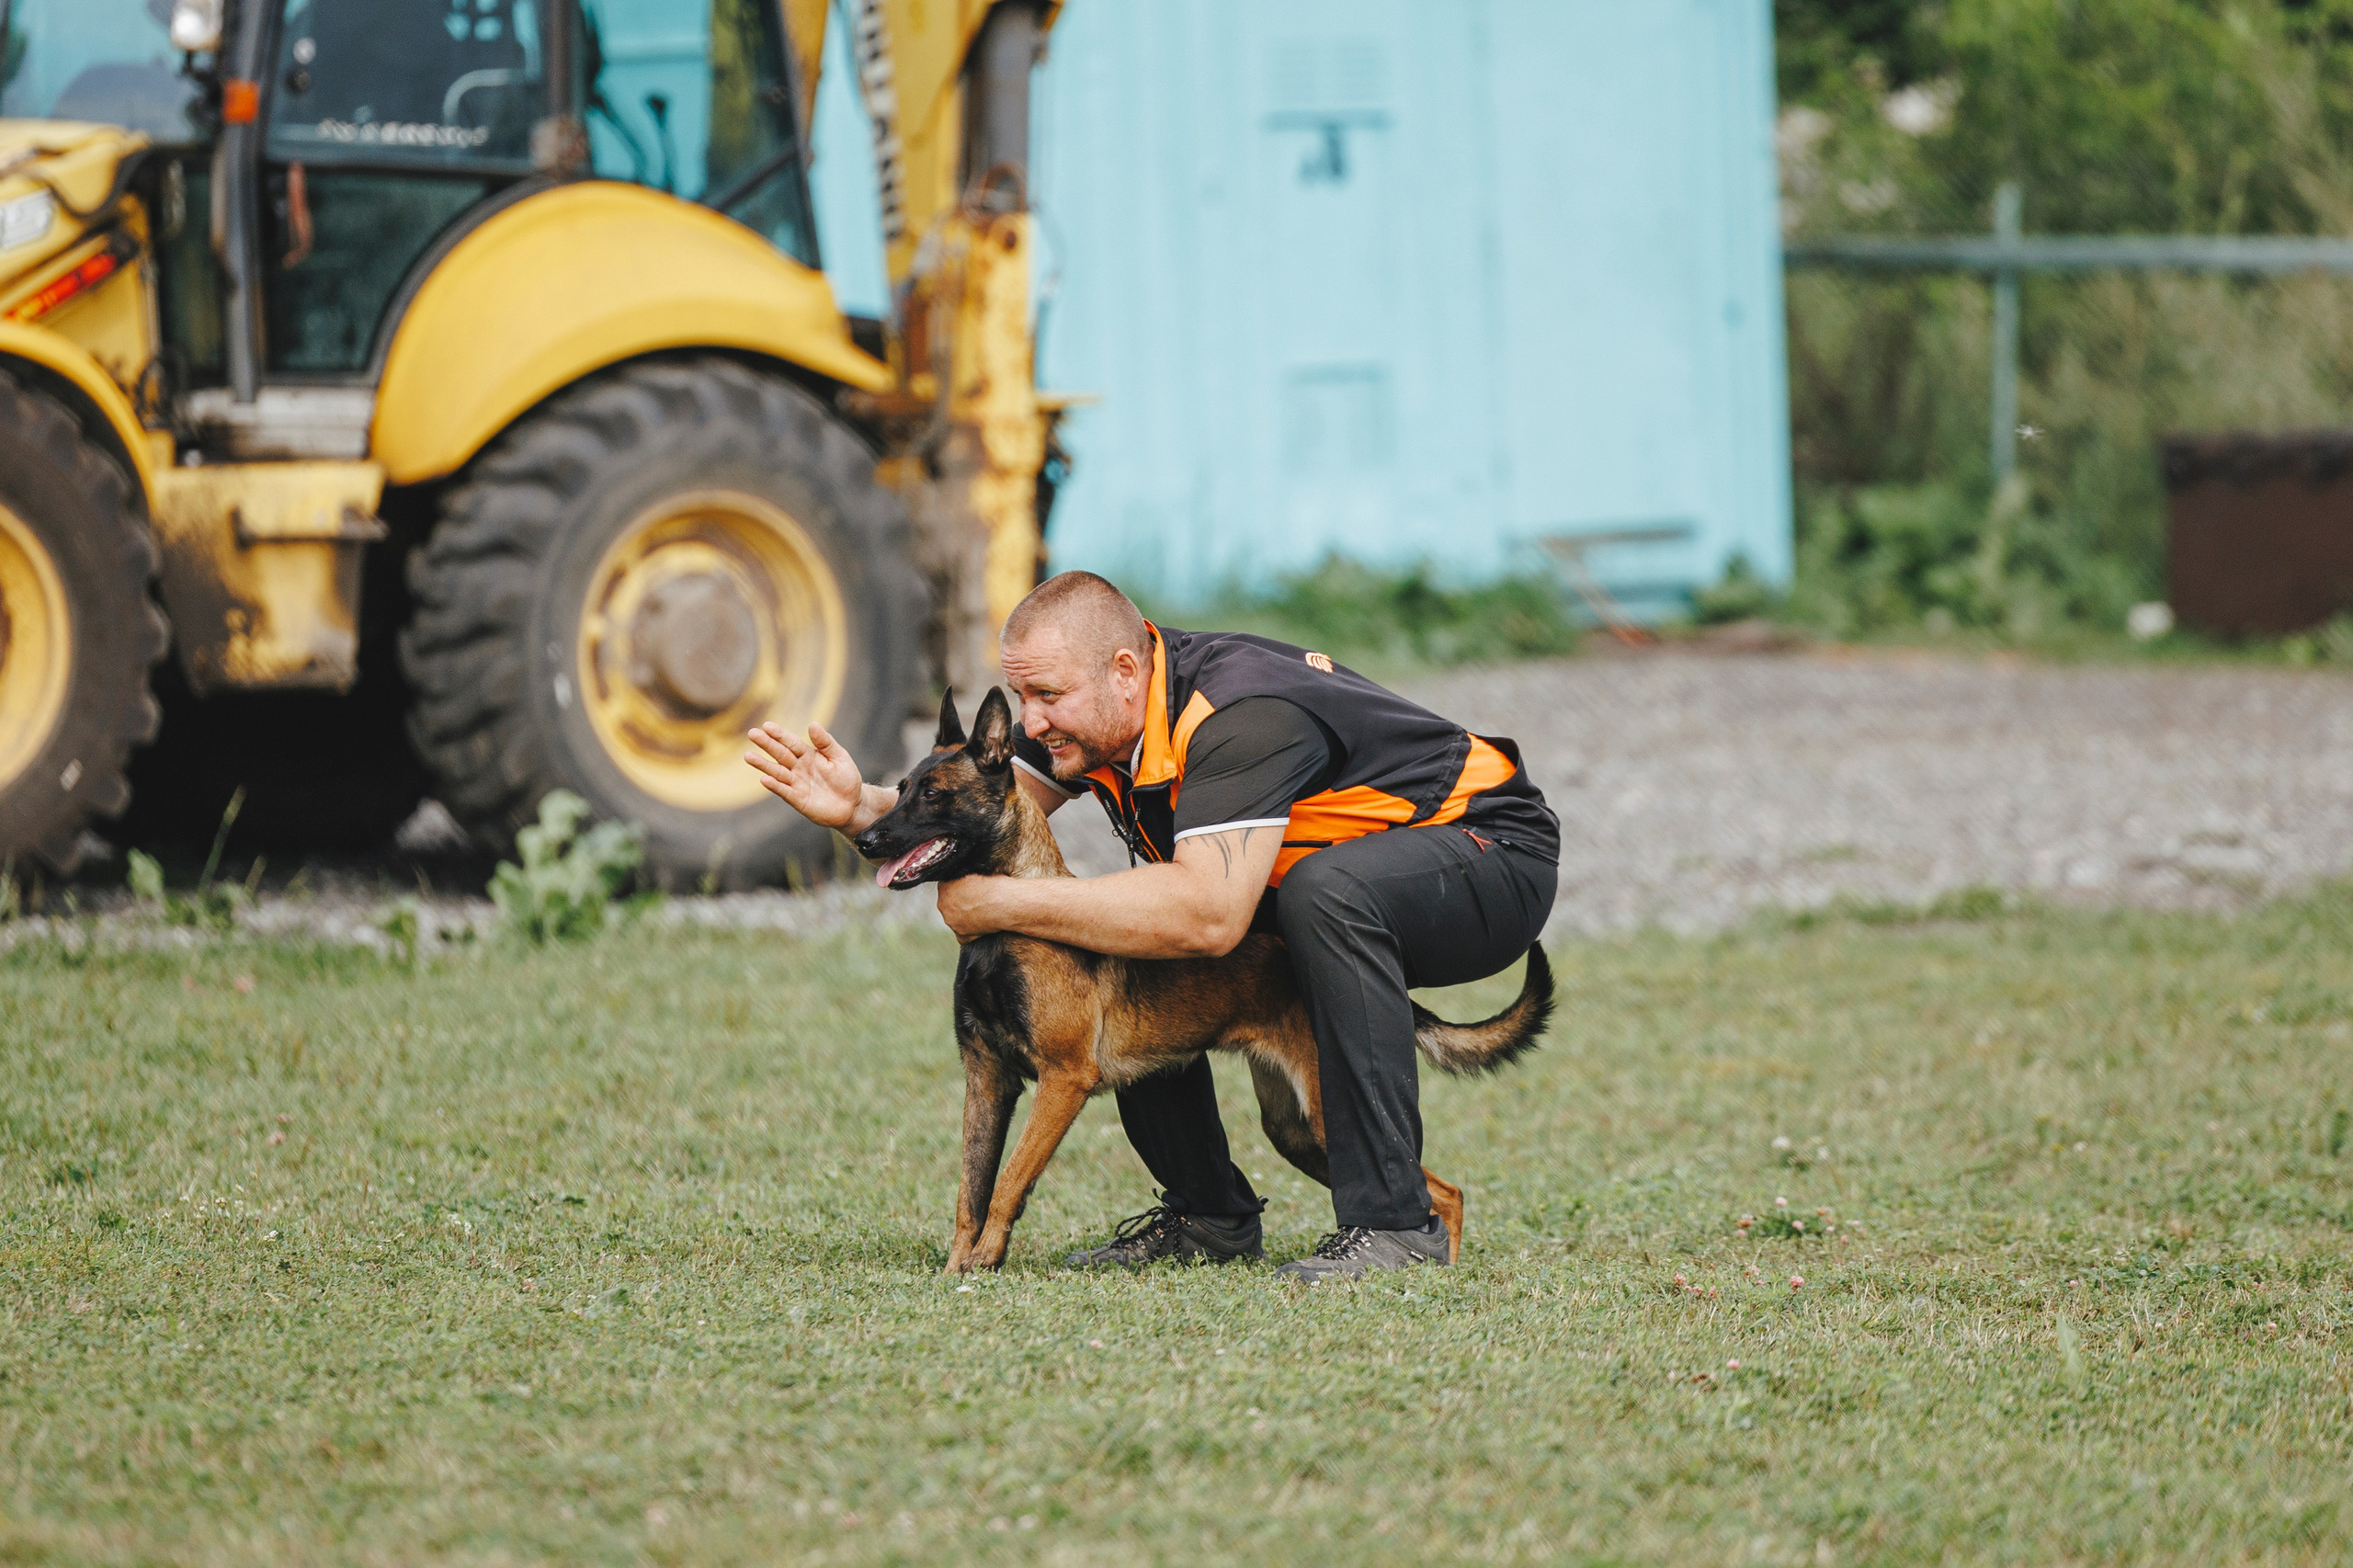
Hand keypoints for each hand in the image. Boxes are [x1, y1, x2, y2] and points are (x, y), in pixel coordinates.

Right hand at [744, 720, 864, 829]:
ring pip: (777, 772)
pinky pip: (784, 791)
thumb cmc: (846, 778)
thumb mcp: (839, 757)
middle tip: (752, 733)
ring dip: (763, 765)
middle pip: (780, 754)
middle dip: (766, 744)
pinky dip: (774, 786)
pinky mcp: (797, 799)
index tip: (766, 726)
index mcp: (808, 755)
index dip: (779, 735)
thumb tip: (812, 723)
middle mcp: (798, 768)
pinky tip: (764, 779)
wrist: (852, 805)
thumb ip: (825, 742)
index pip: (791, 742)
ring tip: (748, 756)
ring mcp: (797, 783)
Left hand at [933, 874, 1007, 941]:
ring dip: (965, 916)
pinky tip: (983, 925)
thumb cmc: (994, 883)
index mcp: (944, 886)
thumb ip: (965, 873)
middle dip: (960, 902)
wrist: (1005, 902)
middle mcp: (943, 904)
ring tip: (983, 911)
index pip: (948, 886)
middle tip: (977, 900)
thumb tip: (965, 869)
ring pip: (955, 918)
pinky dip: (971, 932)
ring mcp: (951, 921)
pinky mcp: (961, 934)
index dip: (960, 886)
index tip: (972, 888)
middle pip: (949, 903)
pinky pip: (963, 935)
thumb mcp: (976, 870)